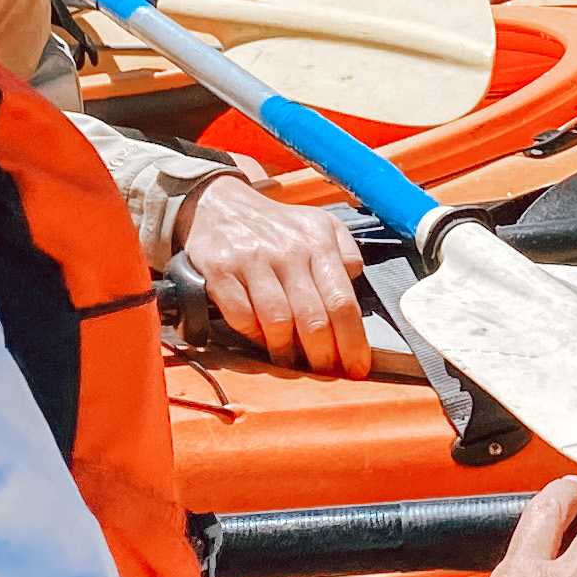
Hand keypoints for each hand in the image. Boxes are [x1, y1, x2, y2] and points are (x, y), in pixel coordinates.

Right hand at [178, 172, 370, 376]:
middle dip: (322, 356)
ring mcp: (254, 261)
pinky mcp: (222, 271)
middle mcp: (288, 252)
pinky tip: (259, 338)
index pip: (342, 301)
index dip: (353, 341)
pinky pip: (241, 316)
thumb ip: (346, 251)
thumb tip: (356, 279)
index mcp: (318, 242)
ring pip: (278, 322)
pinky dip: (252, 334)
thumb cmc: (276, 225)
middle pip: (313, 319)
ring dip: (286, 351)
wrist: (219, 205)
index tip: (357, 366)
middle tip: (325, 371)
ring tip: (290, 361)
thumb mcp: (320, 224)